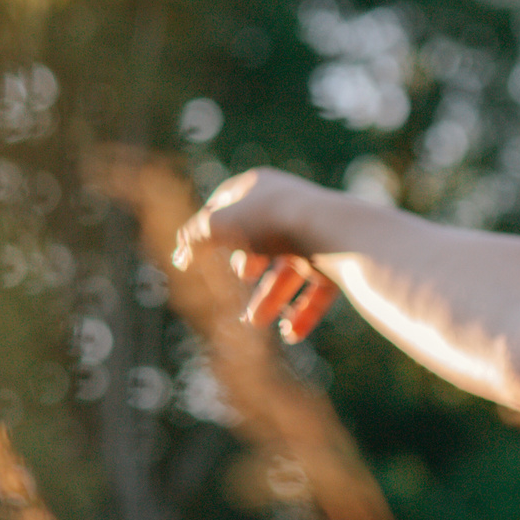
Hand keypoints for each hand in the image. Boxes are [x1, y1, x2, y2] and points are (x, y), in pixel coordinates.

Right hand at [173, 168, 343, 343]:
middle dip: (247, 265)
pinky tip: (290, 332)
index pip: (227, 203)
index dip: (208, 228)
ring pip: (289, 272)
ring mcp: (317, 234)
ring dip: (270, 299)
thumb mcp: (221, 225)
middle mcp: (292, 207)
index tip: (192, 254)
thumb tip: (181, 253)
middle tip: (243, 275)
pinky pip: (317, 291)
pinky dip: (302, 312)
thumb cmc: (271, 222)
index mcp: (262, 186)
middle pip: (260, 240)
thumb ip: (195, 236)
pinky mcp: (339, 260)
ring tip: (254, 322)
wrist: (334, 234)